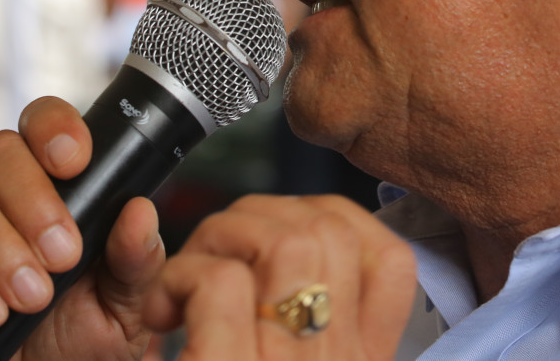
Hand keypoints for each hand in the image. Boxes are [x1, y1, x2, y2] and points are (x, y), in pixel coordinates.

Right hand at [0, 97, 163, 360]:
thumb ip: (136, 258)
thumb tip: (140, 212)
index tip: (74, 160)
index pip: (44, 124)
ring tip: (33, 296)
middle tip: (62, 255)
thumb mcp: (129, 301)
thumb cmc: (91, 336)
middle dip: (31, 199)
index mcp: (61, 186)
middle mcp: (6, 197)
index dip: (54, 127)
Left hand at [144, 194, 416, 359]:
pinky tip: (164, 311)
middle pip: (332, 233)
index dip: (339, 220)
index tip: (287, 232)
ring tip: (182, 285)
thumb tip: (279, 250)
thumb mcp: (286, 357)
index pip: (394, 262)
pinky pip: (220, 283)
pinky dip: (180, 277)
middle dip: (261, 214)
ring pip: (286, 241)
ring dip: (219, 237)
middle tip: (214, 257)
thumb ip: (299, 320)